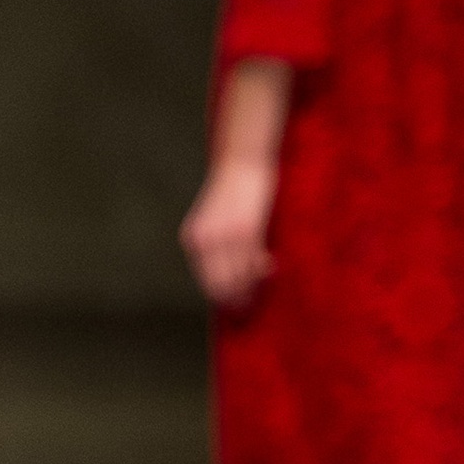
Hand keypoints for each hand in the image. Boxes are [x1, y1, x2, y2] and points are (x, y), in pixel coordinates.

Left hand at [180, 154, 276, 309]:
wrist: (240, 160)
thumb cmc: (231, 190)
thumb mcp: (212, 220)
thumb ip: (214, 245)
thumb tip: (228, 275)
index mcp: (193, 240)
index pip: (207, 282)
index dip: (224, 296)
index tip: (239, 303)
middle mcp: (206, 242)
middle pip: (221, 287)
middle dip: (239, 299)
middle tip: (254, 302)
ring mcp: (226, 237)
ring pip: (239, 279)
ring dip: (253, 286)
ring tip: (264, 280)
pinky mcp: (248, 229)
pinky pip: (254, 263)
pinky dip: (262, 270)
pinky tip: (269, 264)